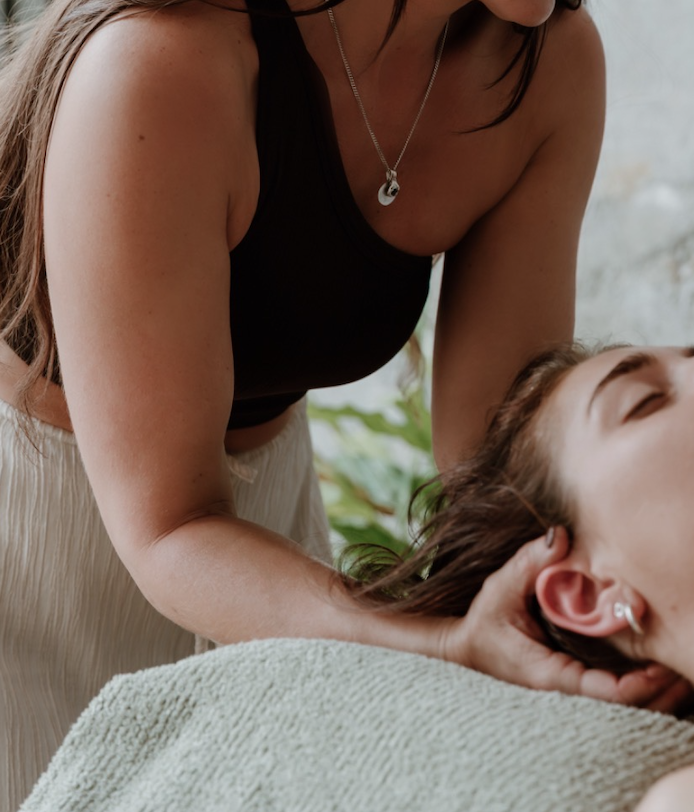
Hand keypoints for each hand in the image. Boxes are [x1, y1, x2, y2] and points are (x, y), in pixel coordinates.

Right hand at [440, 527, 690, 710]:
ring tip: (682, 676)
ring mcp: (569, 683)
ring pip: (621, 701)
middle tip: (685, 673)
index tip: (661, 668)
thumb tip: (561, 536)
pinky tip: (658, 670)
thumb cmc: (481, 621)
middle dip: (658, 692)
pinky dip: (638, 683)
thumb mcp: (500, 589)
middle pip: (622, 705)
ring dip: (654, 691)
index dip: (637, 685)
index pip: (602, 691)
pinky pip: (612, 687)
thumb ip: (529, 562)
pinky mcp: (571, 676)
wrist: (463, 645)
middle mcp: (564, 685)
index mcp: (549, 673)